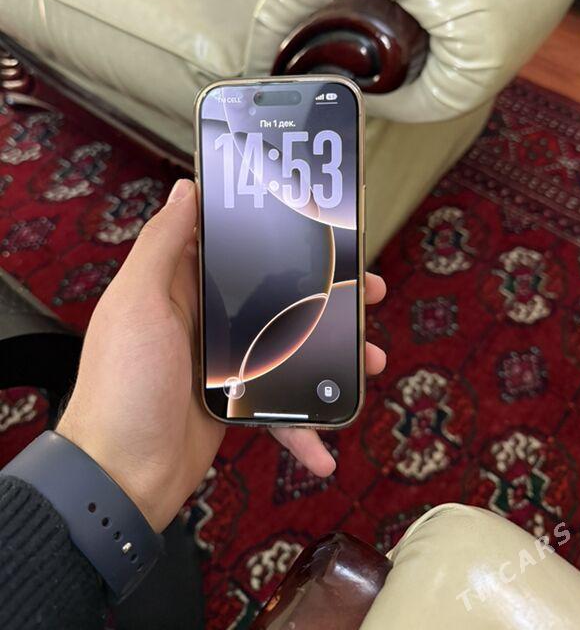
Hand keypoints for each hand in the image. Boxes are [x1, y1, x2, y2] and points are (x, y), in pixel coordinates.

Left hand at [57, 179, 386, 531]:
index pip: (237, 246)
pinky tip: (326, 445)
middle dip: (326, 293)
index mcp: (180, 285)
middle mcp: (205, 318)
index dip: (280, 234)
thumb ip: (161, 245)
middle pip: (278, 294)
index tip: (323, 227)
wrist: (119, 477)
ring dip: (331, 353)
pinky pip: (280, 404)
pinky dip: (303, 425)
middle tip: (367, 291)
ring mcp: (224, 361)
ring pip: (290, 346)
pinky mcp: (236, 401)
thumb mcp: (136, 302)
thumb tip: (186, 190)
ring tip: (371, 358)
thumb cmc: (122, 384)